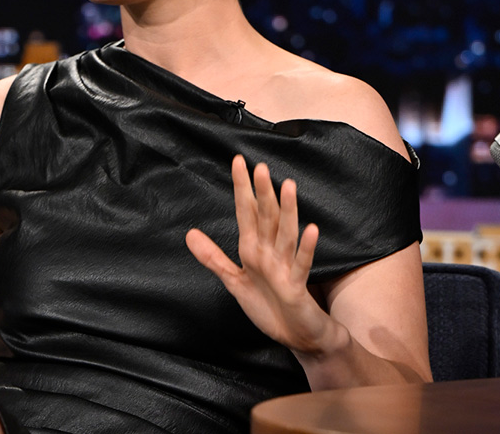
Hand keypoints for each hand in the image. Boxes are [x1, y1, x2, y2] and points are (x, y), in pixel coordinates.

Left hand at [186, 155, 343, 356]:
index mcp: (253, 250)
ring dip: (287, 211)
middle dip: (262, 193)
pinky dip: (306, 249)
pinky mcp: (297, 287)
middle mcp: (270, 253)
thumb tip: (189, 233)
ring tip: (287, 186)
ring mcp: (285, 268)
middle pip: (267, 218)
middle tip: (259, 166)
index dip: (242, 189)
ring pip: (286, 235)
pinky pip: (302, 265)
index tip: (238, 162)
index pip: (247, 213)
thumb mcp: (235, 281)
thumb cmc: (270, 306)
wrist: (300, 337)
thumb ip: (213, 258)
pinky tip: (310, 230)